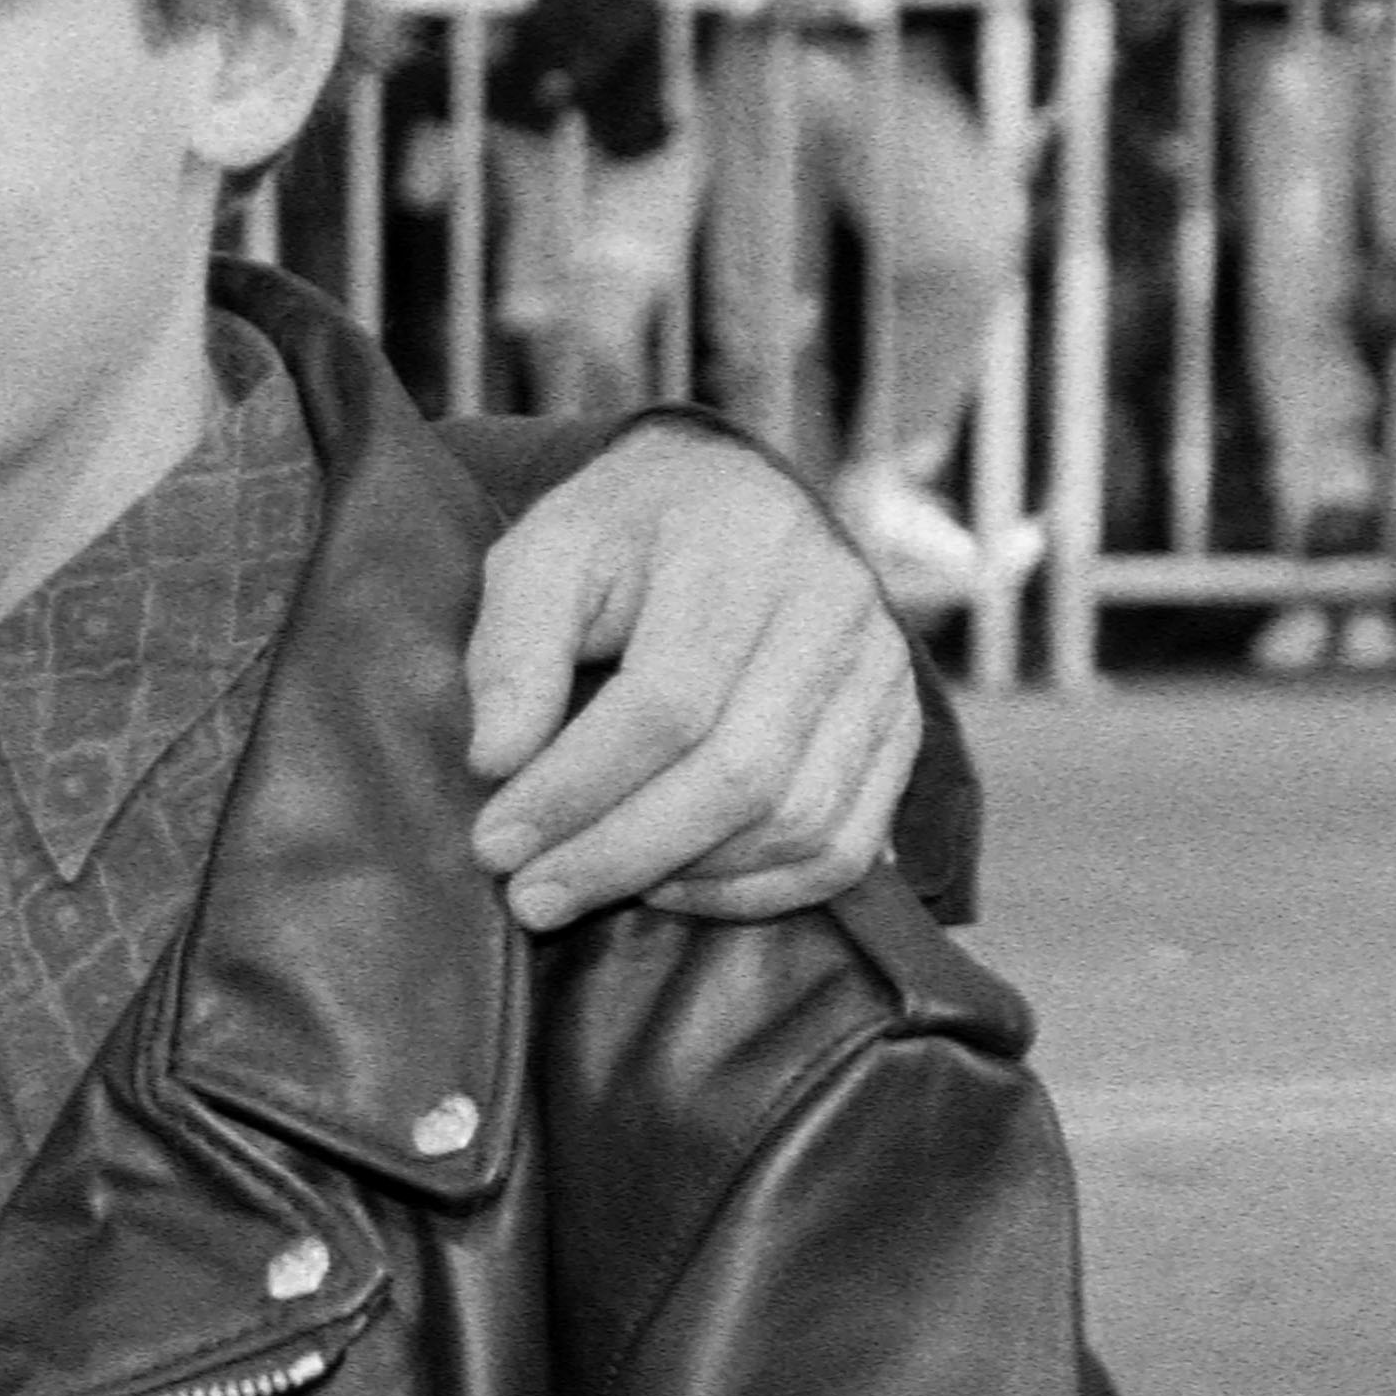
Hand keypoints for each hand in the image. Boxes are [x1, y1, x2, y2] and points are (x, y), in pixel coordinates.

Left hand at [467, 420, 921, 929]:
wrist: (732, 499)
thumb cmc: (623, 536)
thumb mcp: (545, 555)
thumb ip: (514, 649)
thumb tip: (499, 761)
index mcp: (741, 546)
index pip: (665, 702)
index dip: (574, 788)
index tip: (495, 843)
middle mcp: (832, 606)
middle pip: (738, 772)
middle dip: (620, 852)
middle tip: (531, 896)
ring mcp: (881, 670)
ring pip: (797, 820)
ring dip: (684, 879)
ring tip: (590, 886)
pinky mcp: (901, 726)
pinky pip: (844, 846)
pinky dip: (759, 892)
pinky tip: (675, 890)